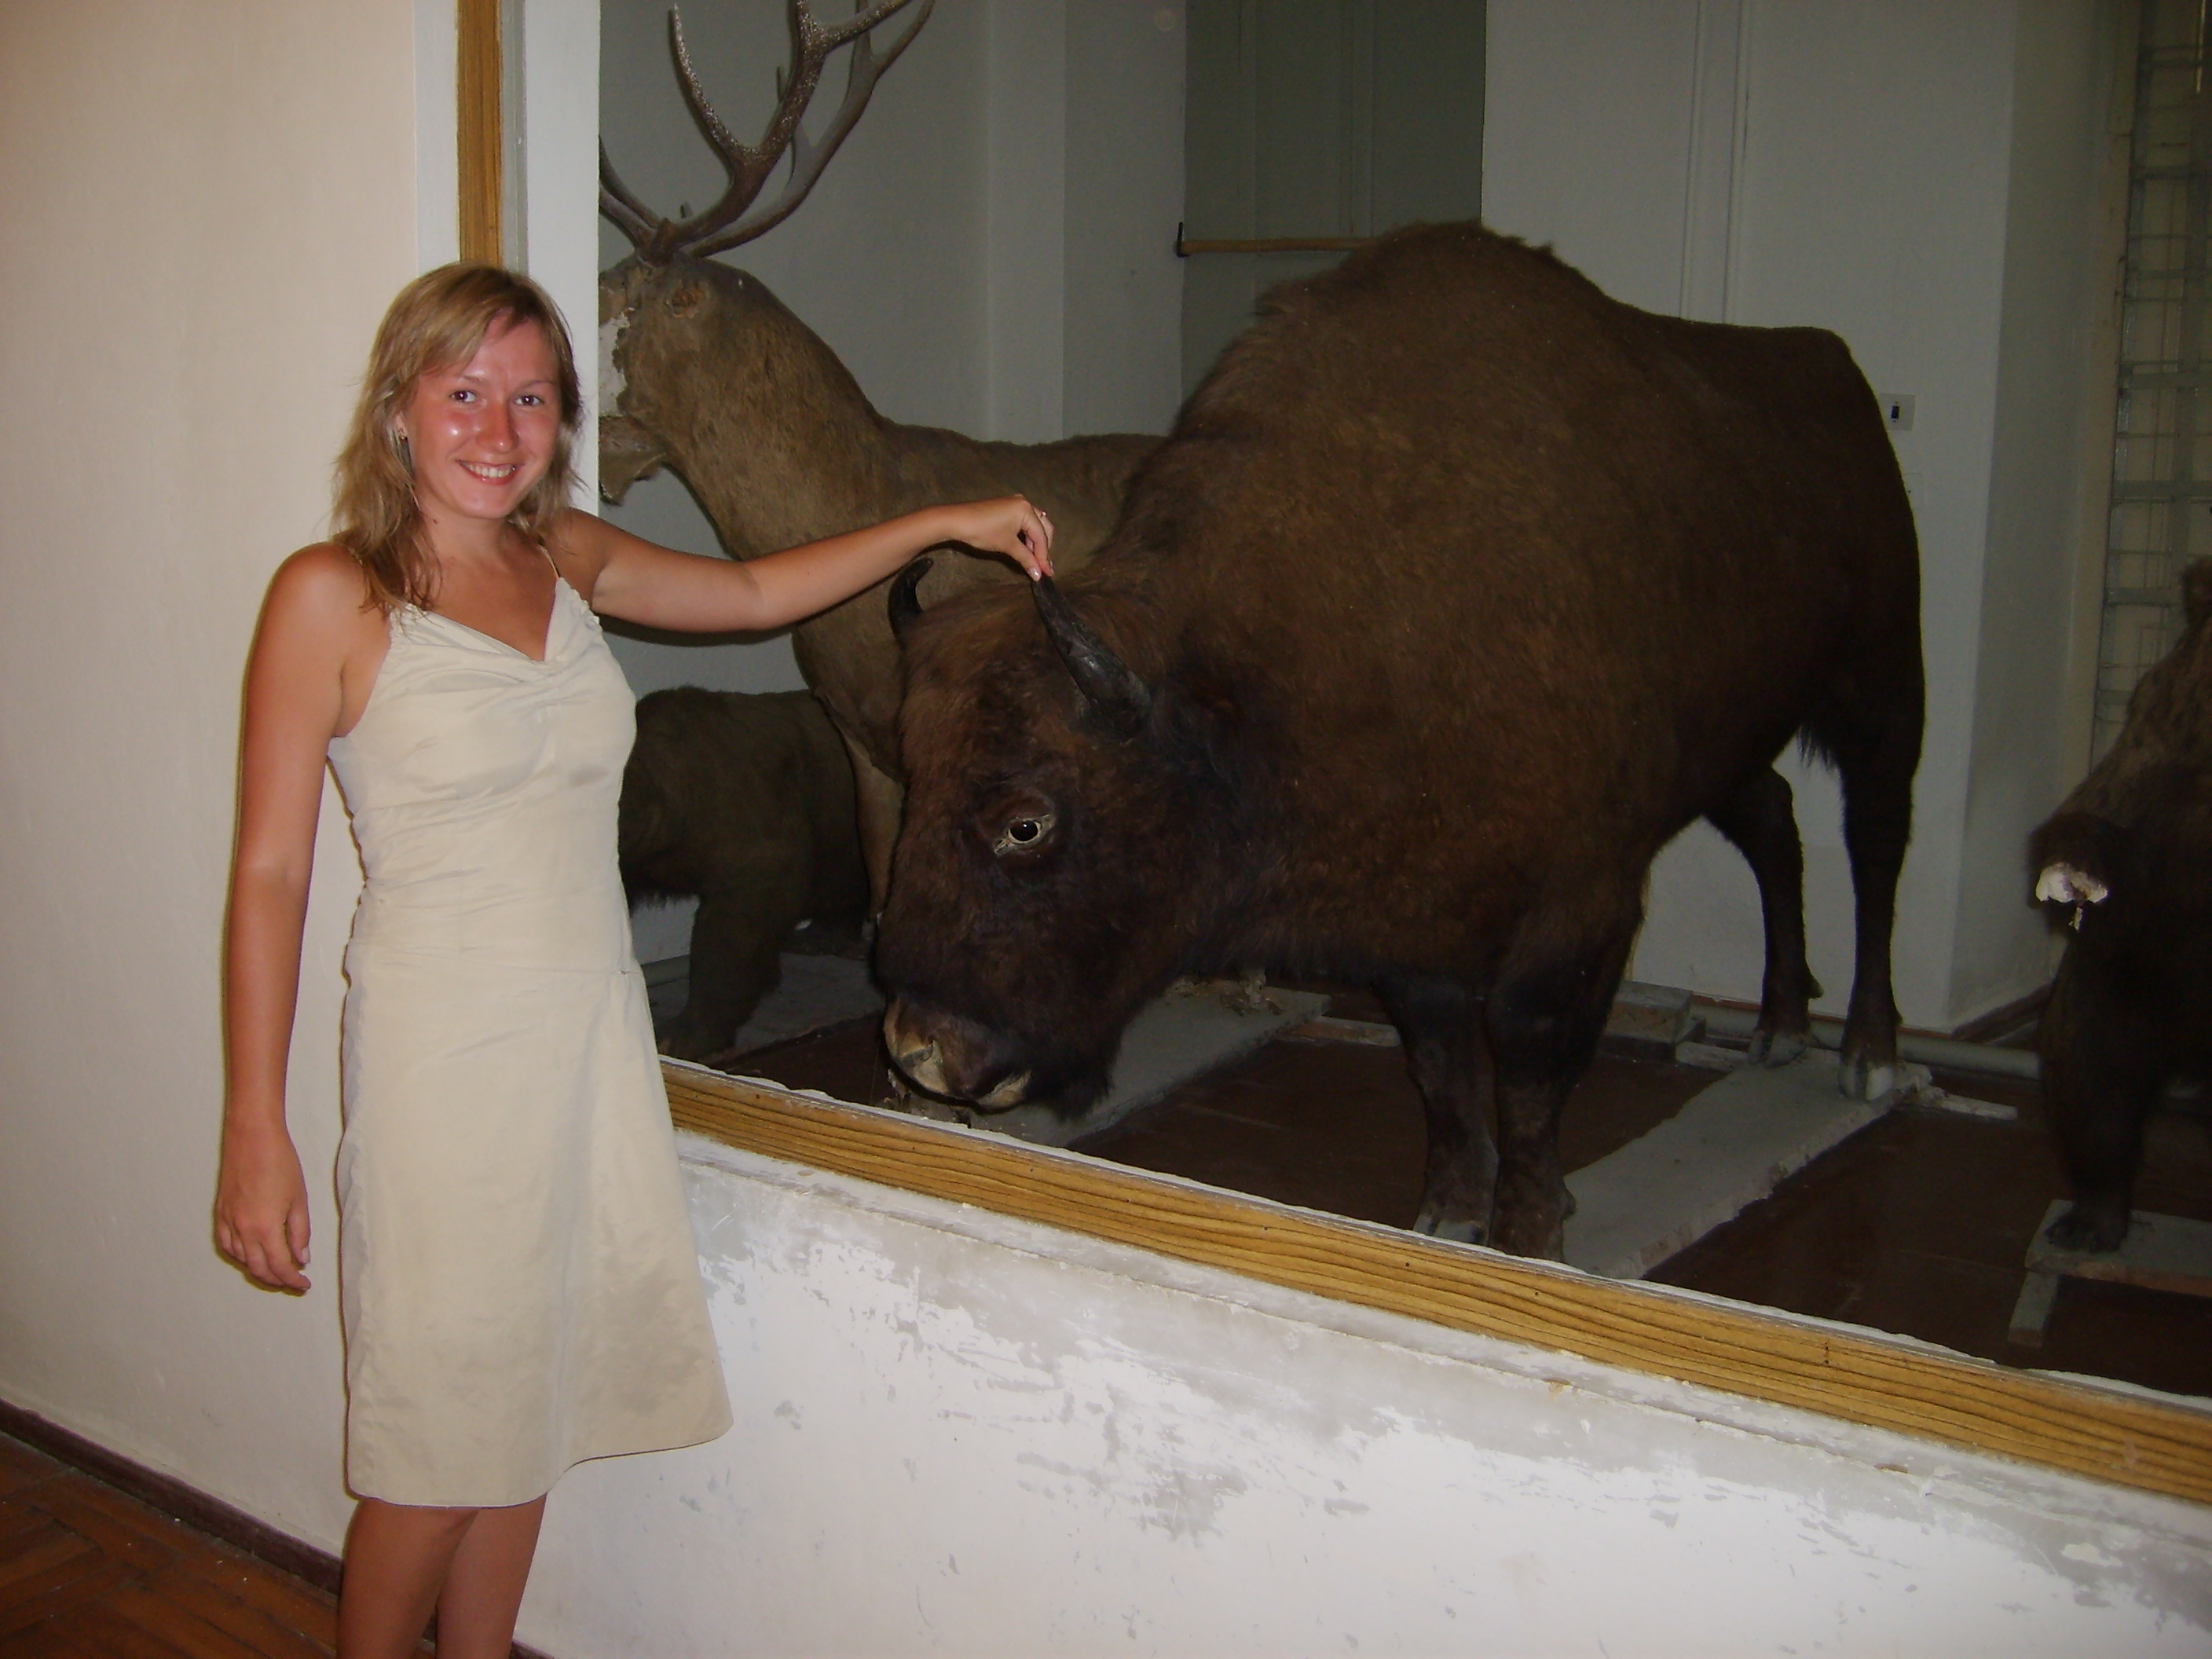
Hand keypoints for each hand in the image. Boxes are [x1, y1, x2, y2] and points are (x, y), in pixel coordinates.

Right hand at [215, 1121, 311, 1291]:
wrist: (252, 1137)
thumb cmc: (280, 1163)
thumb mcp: (299, 1199)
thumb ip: (299, 1232)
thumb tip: (301, 1258)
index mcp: (265, 1228)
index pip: (279, 1266)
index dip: (292, 1280)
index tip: (303, 1285)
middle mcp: (243, 1229)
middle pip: (258, 1268)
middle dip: (276, 1280)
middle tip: (292, 1283)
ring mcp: (228, 1221)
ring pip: (241, 1258)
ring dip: (258, 1269)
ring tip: (275, 1271)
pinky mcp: (221, 1211)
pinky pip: (227, 1244)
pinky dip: (239, 1255)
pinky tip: (249, 1255)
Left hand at [943, 496, 1055, 580]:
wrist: (957, 521)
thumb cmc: (982, 531)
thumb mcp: (1007, 545)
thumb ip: (1026, 559)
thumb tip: (1038, 574)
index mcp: (1027, 509)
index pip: (1041, 536)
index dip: (1044, 556)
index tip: (1047, 573)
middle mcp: (1025, 503)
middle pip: (1043, 528)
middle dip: (1043, 548)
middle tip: (1043, 567)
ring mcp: (1016, 504)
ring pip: (1035, 525)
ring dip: (1035, 543)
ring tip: (1035, 561)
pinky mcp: (1008, 508)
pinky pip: (1025, 522)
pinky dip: (1027, 536)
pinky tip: (1026, 549)